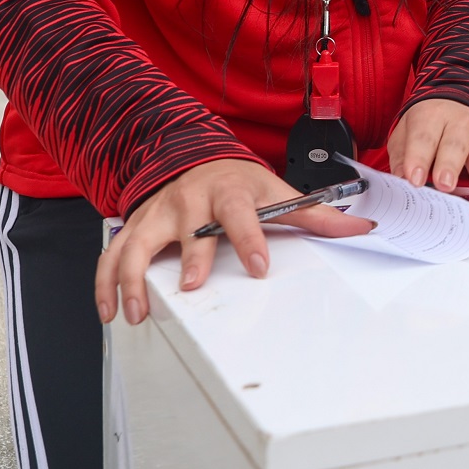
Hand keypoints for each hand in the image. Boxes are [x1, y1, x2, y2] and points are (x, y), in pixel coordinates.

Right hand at [95, 157, 373, 325]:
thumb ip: (317, 216)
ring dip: (133, 278)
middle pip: (187, 228)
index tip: (259, 266)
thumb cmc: (240, 183)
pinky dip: (106, 282)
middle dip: (190, 257)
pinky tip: (109, 309)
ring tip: (136, 311)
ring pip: (138, 244)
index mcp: (230, 192)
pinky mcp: (136, 226)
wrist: (196, 157)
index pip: (240, 214)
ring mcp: (159, 214)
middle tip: (193, 287)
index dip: (250, 239)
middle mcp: (190, 201)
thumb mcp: (279, 193)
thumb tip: (362, 229)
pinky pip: (113, 254)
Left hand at [389, 98, 468, 200]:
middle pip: (455, 145)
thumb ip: (402, 157)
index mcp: (431, 116)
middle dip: (450, 166)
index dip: (419, 159)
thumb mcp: (405, 134)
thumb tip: (401, 180)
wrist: (453, 105)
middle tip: (445, 184)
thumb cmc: (427, 126)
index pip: (424, 138)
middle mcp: (458, 123)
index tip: (414, 180)